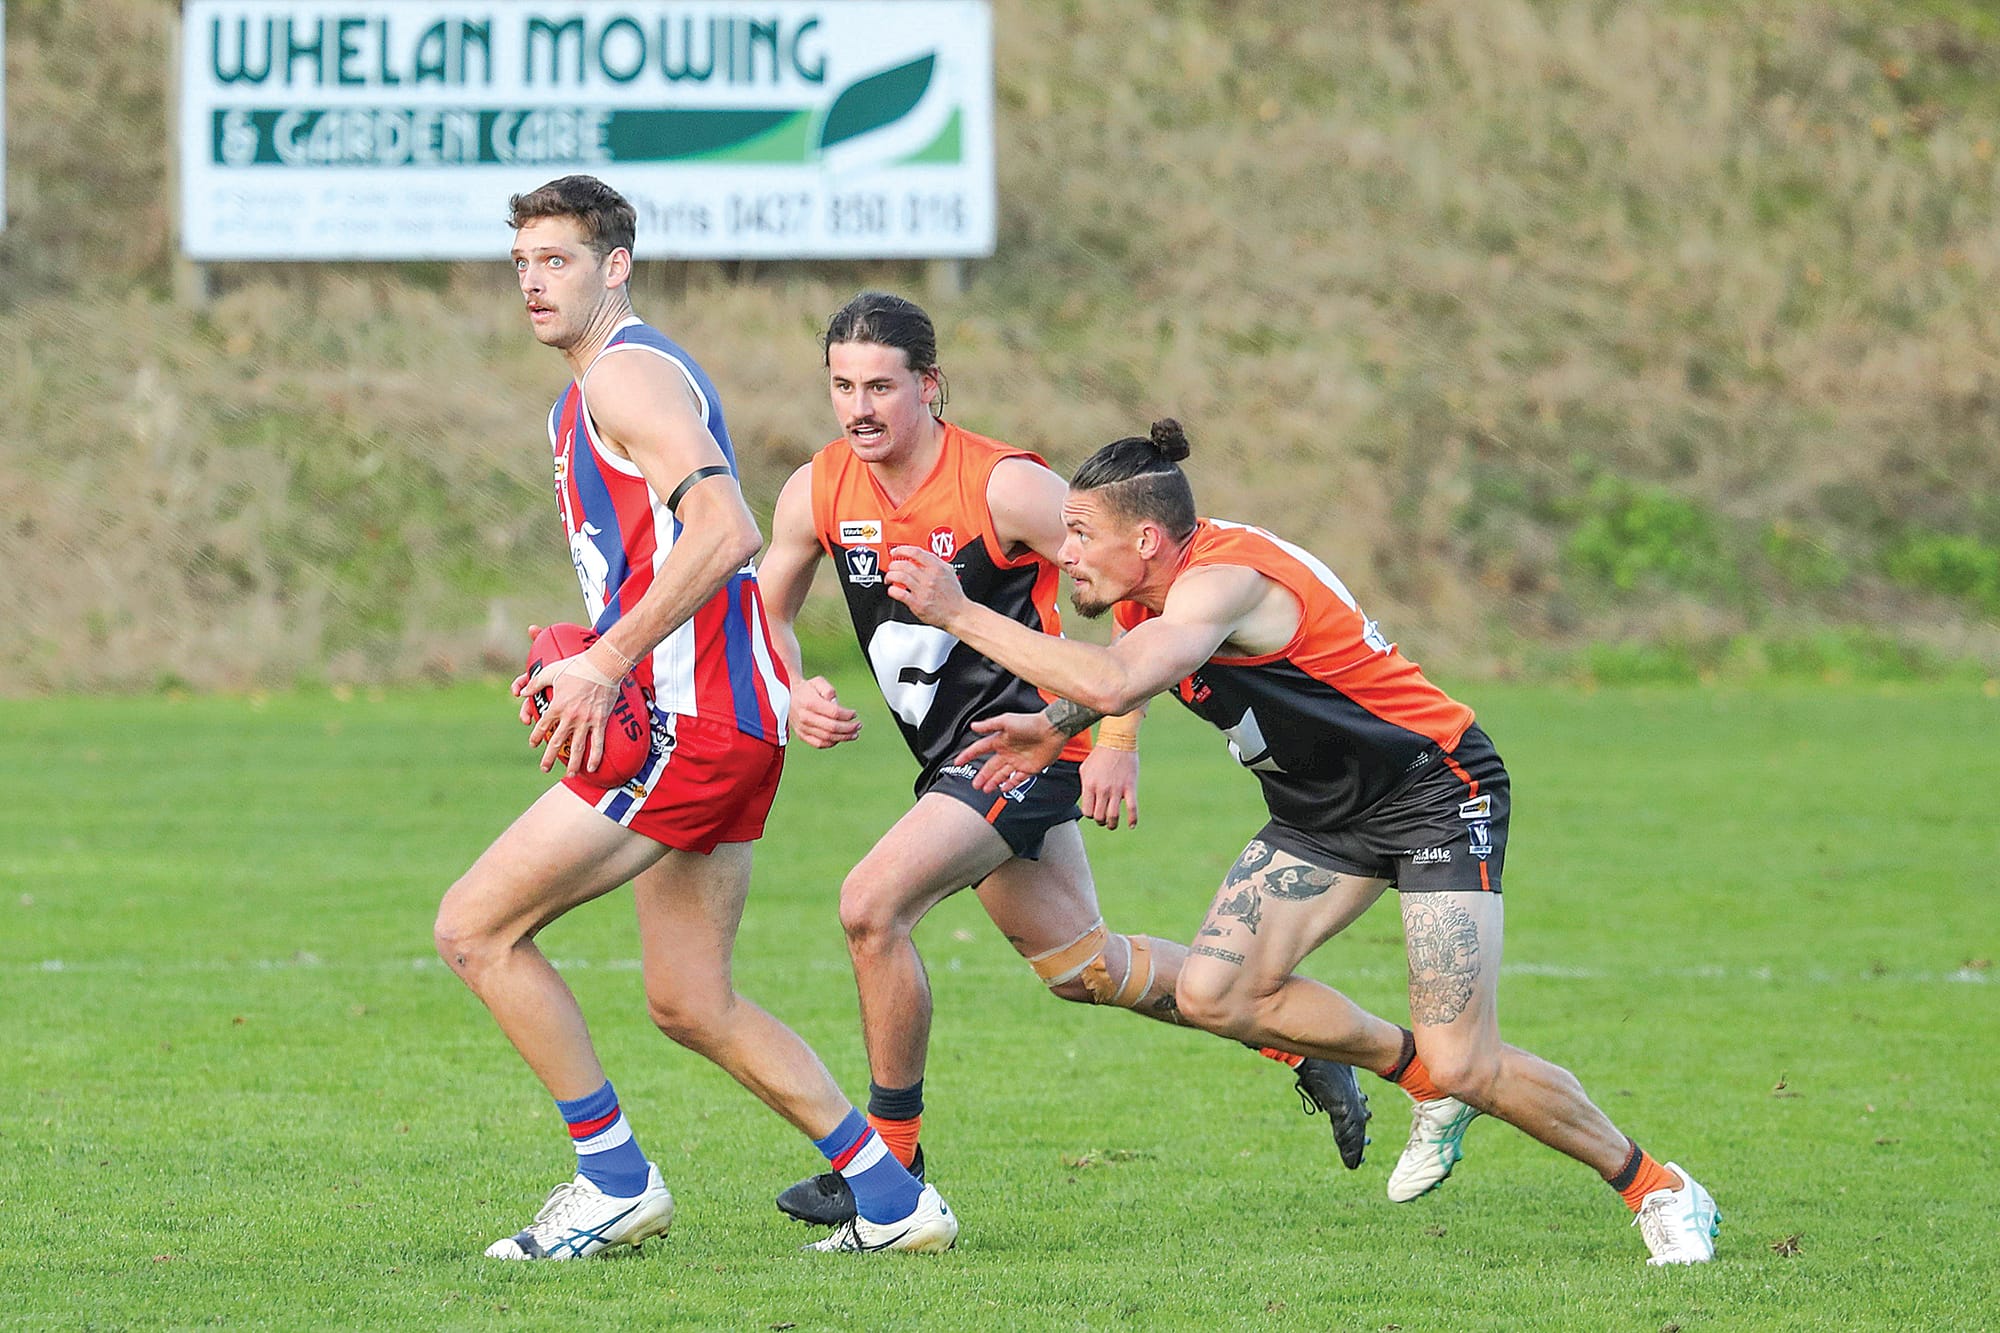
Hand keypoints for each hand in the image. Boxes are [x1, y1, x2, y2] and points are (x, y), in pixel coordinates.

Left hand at [515, 632, 621, 775]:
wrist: (603, 666)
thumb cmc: (577, 666)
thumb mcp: (551, 672)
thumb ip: (535, 682)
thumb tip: (522, 692)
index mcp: (557, 705)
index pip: (542, 726)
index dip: (536, 737)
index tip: (533, 745)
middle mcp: (569, 716)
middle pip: (557, 742)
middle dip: (549, 758)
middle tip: (544, 769)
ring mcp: (586, 720)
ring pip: (577, 746)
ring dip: (572, 763)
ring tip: (569, 774)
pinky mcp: (600, 720)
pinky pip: (597, 742)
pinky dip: (594, 756)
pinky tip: (591, 767)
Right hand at [790, 675, 860, 747]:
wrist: (788, 696)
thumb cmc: (807, 688)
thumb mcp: (819, 682)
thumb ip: (829, 691)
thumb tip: (836, 704)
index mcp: (810, 703)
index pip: (834, 713)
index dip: (847, 715)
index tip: (854, 713)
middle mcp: (805, 717)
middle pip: (832, 727)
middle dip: (849, 728)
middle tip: (858, 725)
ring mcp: (802, 728)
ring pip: (827, 738)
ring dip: (844, 737)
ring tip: (854, 734)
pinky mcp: (802, 735)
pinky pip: (819, 744)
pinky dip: (832, 743)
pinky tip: (840, 738)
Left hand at [885, 545, 967, 628]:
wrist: (958, 613)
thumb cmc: (954, 595)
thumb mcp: (949, 572)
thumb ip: (936, 562)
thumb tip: (922, 556)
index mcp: (937, 568)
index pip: (916, 552)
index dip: (902, 550)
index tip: (895, 552)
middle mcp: (929, 578)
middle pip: (904, 564)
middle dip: (893, 565)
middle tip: (891, 568)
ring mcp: (923, 591)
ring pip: (900, 577)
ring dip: (890, 576)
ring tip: (889, 578)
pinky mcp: (918, 604)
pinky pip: (900, 593)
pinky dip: (892, 590)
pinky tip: (892, 590)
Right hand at [953, 711, 1066, 791]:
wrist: (1052, 730)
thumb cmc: (1030, 723)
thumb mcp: (1007, 721)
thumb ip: (989, 725)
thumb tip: (972, 726)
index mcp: (1000, 740)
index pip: (980, 749)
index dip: (968, 755)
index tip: (958, 762)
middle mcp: (1007, 752)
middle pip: (990, 767)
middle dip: (982, 776)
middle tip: (974, 785)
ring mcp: (1018, 761)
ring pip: (1002, 775)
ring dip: (993, 782)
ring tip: (985, 790)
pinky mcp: (1029, 768)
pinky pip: (1017, 779)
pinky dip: (1010, 785)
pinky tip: (1003, 789)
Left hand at [1079, 745, 1139, 829]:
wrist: (1117, 741)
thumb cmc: (1100, 755)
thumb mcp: (1085, 769)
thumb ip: (1084, 786)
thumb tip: (1086, 801)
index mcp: (1089, 785)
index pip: (1087, 811)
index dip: (1090, 815)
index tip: (1094, 812)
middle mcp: (1102, 789)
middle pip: (1099, 816)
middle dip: (1101, 821)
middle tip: (1103, 819)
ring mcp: (1116, 789)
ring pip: (1113, 816)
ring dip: (1112, 824)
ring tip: (1113, 824)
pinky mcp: (1130, 787)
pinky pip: (1132, 808)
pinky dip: (1132, 820)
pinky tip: (1131, 825)